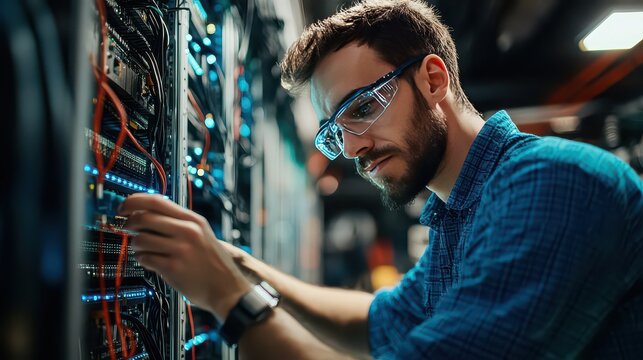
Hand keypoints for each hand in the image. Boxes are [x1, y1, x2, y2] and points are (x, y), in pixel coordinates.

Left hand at [118, 193, 251, 320]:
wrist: (228, 289)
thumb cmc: (212, 263)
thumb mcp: (202, 233)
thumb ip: (179, 222)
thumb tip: (147, 214)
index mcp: (193, 220)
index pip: (156, 201)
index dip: (134, 201)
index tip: (123, 206)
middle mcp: (187, 231)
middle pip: (144, 217)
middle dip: (128, 223)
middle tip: (127, 228)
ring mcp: (180, 249)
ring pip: (140, 239)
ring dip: (135, 244)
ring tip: (143, 249)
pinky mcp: (173, 268)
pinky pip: (144, 258)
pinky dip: (142, 259)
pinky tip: (150, 261)